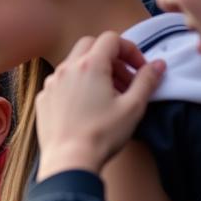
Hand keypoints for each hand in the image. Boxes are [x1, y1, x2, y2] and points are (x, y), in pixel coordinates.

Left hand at [35, 32, 164, 180]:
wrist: (68, 161)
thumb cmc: (102, 134)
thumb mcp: (133, 107)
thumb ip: (147, 81)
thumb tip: (158, 64)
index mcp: (89, 65)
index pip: (111, 39)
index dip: (130, 50)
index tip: (140, 70)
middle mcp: (66, 69)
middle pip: (90, 45)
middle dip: (111, 57)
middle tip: (125, 80)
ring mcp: (51, 84)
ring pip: (73, 63)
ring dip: (93, 70)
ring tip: (108, 95)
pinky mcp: (42, 99)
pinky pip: (61, 82)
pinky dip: (76, 85)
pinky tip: (86, 106)